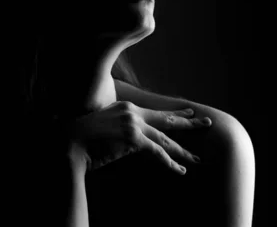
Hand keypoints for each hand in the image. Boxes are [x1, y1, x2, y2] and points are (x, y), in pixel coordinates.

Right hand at [60, 101, 211, 174]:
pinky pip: (157, 153)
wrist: (69, 140)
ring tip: (197, 157)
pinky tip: (180, 169)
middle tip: (207, 122)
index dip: (174, 112)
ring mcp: (134, 125)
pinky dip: (169, 163)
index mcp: (127, 107)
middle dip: (189, 122)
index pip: (156, 111)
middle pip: (167, 119)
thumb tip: (130, 136)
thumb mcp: (104, 125)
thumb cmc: (83, 136)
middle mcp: (133, 113)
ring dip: (183, 150)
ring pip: (165, 139)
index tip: (190, 111)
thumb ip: (120, 126)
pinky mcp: (133, 140)